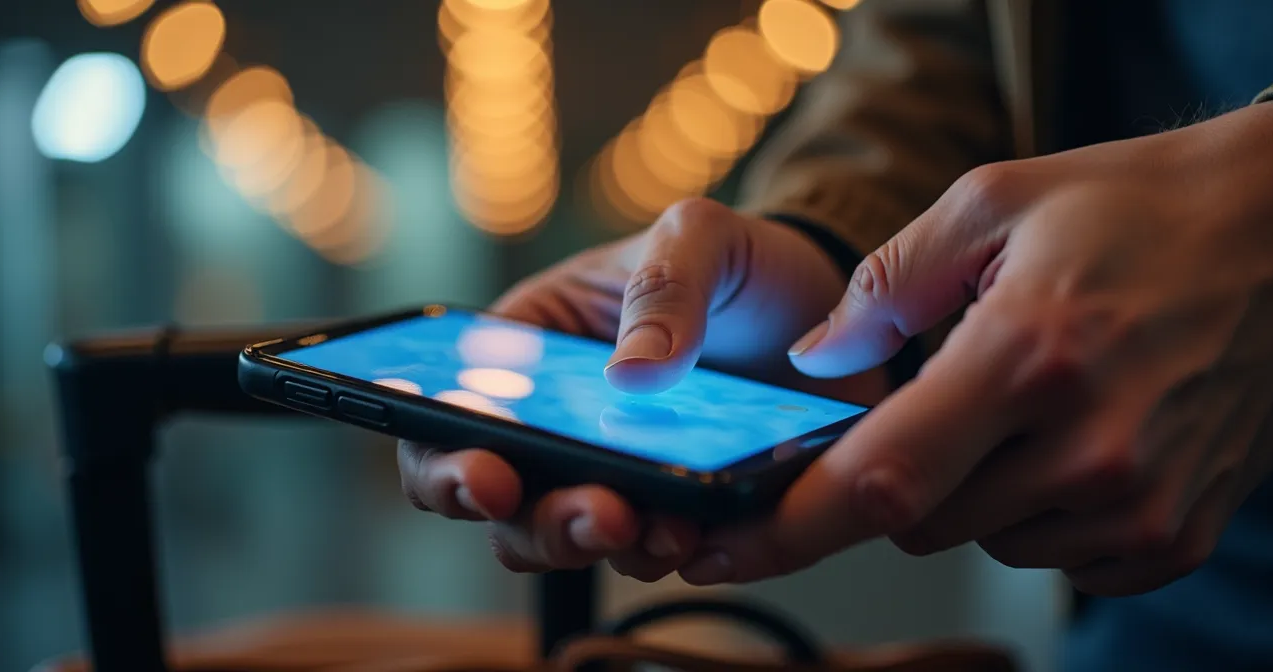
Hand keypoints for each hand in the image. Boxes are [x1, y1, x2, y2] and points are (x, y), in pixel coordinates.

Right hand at [398, 199, 888, 579]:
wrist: (827, 302)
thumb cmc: (738, 259)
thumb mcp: (697, 237)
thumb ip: (664, 286)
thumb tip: (629, 375)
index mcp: (530, 353)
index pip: (448, 419)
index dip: (445, 460)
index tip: (488, 475)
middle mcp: (558, 424)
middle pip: (502, 504)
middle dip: (538, 522)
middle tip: (598, 513)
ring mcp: (617, 473)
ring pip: (570, 540)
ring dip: (606, 546)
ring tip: (664, 530)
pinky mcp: (679, 510)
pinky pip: (654, 553)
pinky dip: (670, 556)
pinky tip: (702, 536)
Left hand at [680, 101, 1272, 595]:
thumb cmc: (1140, 207)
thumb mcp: (996, 201)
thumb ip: (887, 284)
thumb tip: (817, 360)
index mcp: (1029, 356)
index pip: (882, 478)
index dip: (789, 527)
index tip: (721, 548)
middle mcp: (1087, 449)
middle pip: (916, 522)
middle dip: (895, 474)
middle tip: (943, 396)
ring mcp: (1140, 505)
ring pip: (982, 539)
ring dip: (972, 486)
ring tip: (1029, 398)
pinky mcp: (1176, 536)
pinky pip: (1053, 555)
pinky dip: (1035, 509)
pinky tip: (1073, 436)